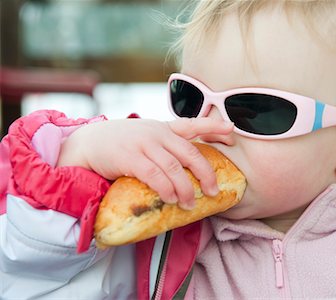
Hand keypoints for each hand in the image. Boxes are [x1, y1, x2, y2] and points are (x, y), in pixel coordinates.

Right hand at [57, 117, 233, 208]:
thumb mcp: (146, 137)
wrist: (88, 142)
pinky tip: (171, 199)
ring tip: (189, 204)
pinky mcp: (129, 157)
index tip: (233, 130)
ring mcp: (144, 144)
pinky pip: (154, 175)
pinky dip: (166, 188)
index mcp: (164, 128)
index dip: (214, 127)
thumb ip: (165, 146)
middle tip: (213, 191)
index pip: (193, 124)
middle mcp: (157, 133)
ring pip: (174, 168)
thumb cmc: (122, 144)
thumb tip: (186, 170)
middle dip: (205, 173)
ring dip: (185, 189)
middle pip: (190, 153)